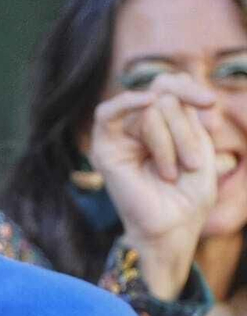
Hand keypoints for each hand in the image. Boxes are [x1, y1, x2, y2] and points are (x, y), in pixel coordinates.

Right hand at [88, 74, 218, 300]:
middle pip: (164, 98)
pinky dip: (127, 102)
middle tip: (194, 162)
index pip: (172, 87)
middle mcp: (140, 127)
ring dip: (171, 139)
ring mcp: (121, 138)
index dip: (192, 90)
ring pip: (149, 110)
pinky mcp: (104, 150)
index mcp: (163, 124)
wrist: (174, 228)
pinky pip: (106, 114)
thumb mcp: (199, 145)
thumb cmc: (189, 194)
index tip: (210, 107)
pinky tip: (147, 101)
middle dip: (184, 128)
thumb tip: (165, 88)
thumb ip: (183, 114)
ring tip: (176, 170)